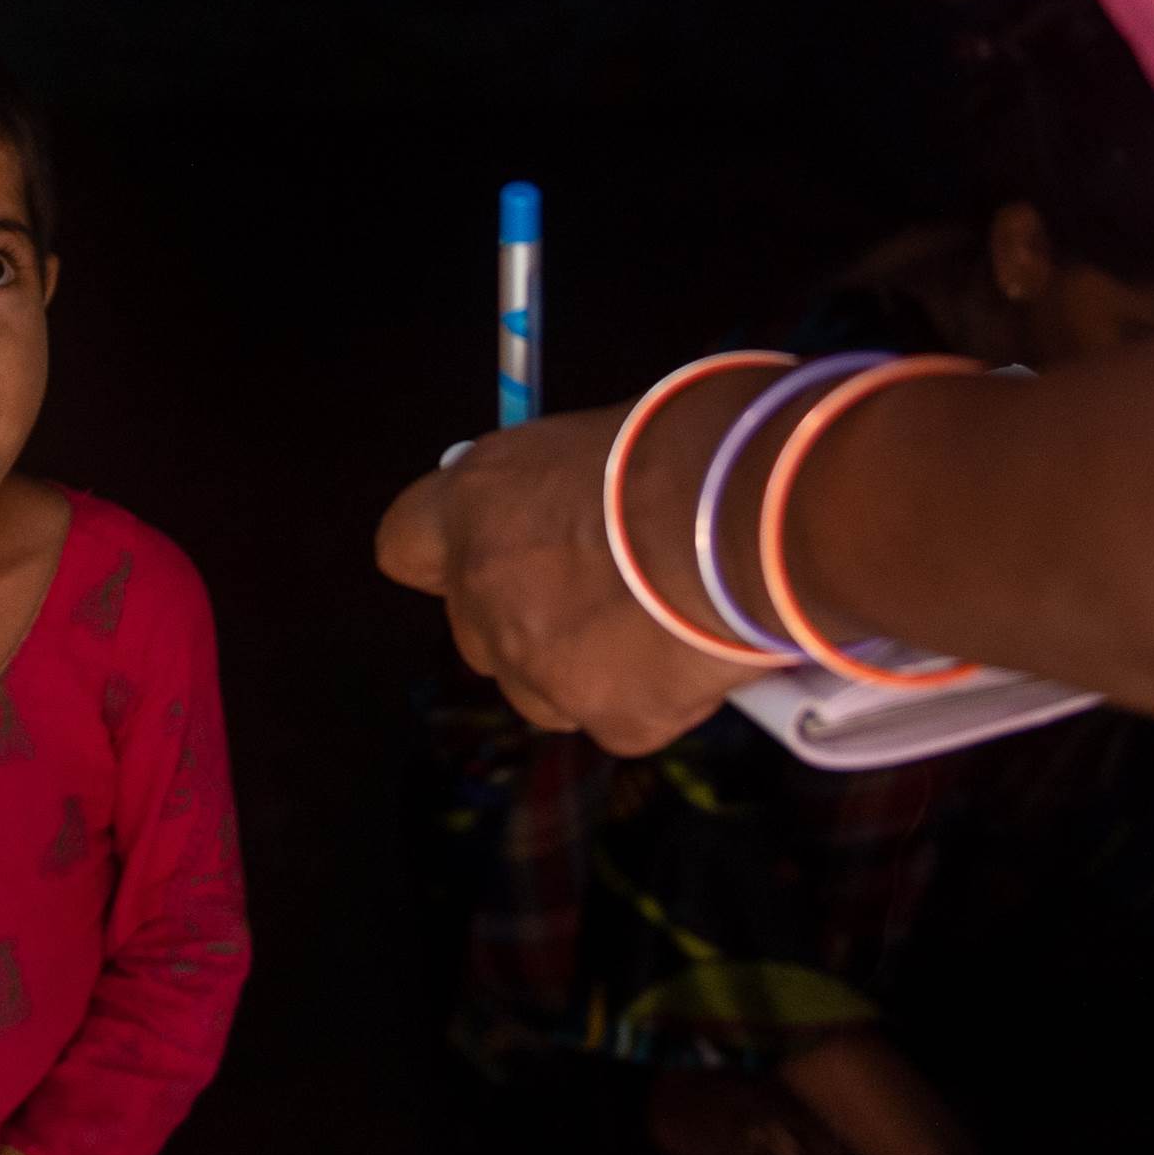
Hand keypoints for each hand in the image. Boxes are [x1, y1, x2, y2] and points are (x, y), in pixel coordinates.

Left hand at [375, 400, 757, 754]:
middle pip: (480, 629)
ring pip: (546, 689)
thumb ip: (563, 485)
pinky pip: (626, 718)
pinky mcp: (609, 719)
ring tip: (664, 624)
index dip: (446, 552)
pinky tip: (701, 653)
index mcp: (473, 503)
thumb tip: (582, 501)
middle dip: (532, 619)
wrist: (748, 512)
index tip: (491, 544)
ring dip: (590, 669)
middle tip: (606, 589)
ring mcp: (541, 668)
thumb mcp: (597, 434)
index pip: (405, 544)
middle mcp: (485, 592)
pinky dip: (660, 696)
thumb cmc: (683, 439)